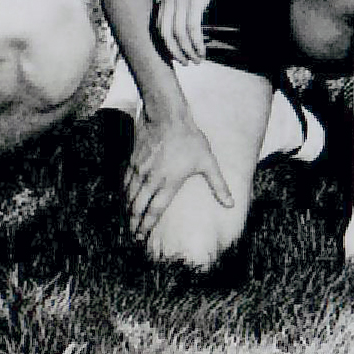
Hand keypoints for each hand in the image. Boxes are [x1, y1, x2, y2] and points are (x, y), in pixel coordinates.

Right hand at [122, 102, 231, 239]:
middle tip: (133, 237)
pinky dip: (122, 195)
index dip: (147, 225)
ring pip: (128, 196)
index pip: (155, 210)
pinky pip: (124, 183)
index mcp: (169, 183)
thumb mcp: (208, 162)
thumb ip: (218, 185)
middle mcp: (151, 179)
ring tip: (127, 224)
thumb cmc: (190, 139)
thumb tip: (231, 204)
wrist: (167, 116)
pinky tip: (123, 201)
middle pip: (137, 207)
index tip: (143, 237)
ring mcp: (139, 170)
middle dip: (134, 224)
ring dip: (126, 212)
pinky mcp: (132, 161)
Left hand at [157, 0, 235, 65]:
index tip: (176, 54)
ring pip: (179, 35)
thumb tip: (187, 11)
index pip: (159, 26)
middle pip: (165, 34)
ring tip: (197, 60)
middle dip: (175, 52)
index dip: (166, 44)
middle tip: (186, 63)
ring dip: (188, 51)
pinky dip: (196, 44)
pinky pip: (192, 29)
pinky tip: (202, 51)